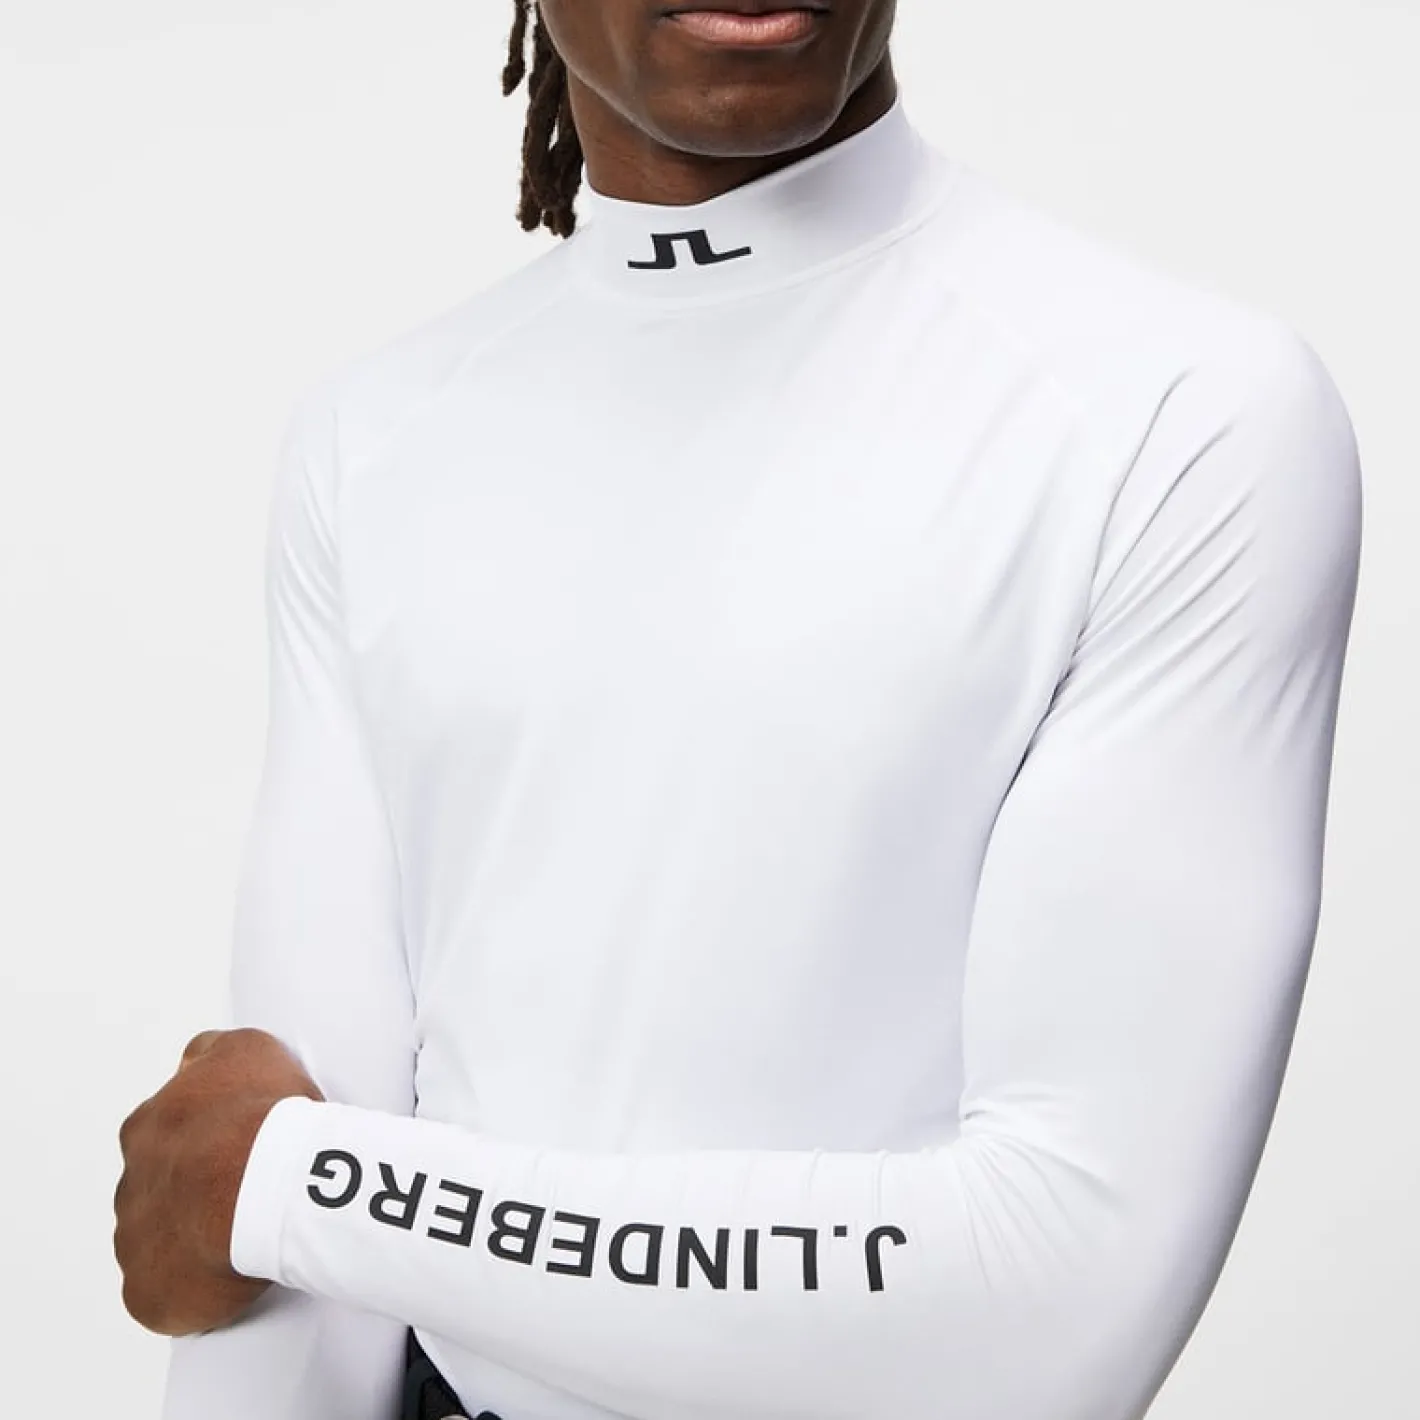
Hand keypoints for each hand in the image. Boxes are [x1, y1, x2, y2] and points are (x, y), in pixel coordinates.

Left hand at [114, 1026, 324, 1334]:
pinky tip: (234, 1275)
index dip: (206, 1143)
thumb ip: (211, 1054)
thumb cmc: (261, 1118)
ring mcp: (135, 1243)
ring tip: (248, 1235)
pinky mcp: (149, 1294)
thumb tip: (196, 1061)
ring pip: (163, 1244)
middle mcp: (131, 1186)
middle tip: (247, 1193)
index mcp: (148, 1129)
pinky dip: (197, 1290)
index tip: (240, 1148)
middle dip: (197, 1193)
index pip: (166, 1136)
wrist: (266, 1183)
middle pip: (161, 1191)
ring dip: (196, 1240)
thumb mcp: (246, 1049)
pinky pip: (167, 1296)